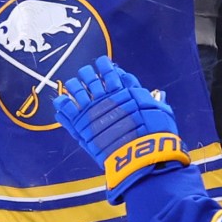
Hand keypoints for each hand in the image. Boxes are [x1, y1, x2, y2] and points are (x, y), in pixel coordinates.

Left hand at [49, 56, 184, 194]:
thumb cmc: (154, 135)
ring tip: (73, 84)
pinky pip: (66, 110)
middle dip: (88, 73)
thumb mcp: (160, 113)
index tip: (104, 65)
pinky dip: (62, 104)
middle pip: (91, 77)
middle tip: (86, 72)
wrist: (140, 156)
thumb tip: (148, 91)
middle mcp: (105, 98)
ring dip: (73, 84)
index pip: (111, 73)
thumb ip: (150, 99)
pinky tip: (61, 101)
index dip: (106, 67)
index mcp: (123, 91)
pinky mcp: (80, 126)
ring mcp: (90, 111)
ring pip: (75, 88)